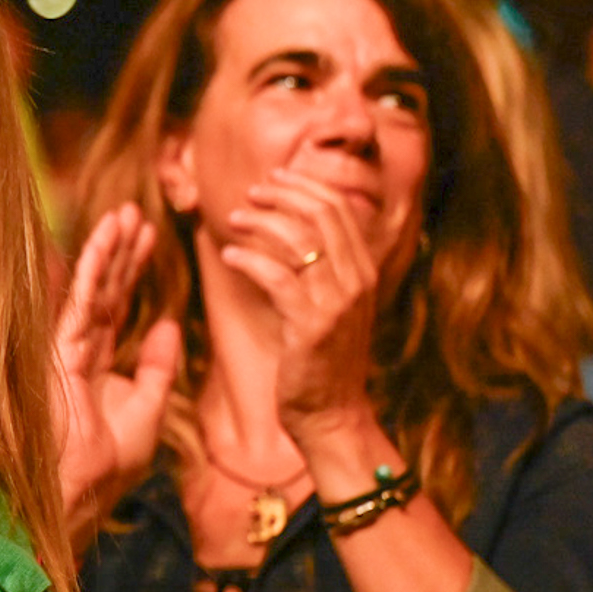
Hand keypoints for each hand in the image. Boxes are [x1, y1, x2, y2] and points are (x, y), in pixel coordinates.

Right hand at [51, 203, 180, 541]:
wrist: (77, 495)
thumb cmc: (106, 468)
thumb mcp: (146, 412)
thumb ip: (157, 369)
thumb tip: (169, 326)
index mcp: (96, 363)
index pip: (117, 307)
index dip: (133, 272)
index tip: (148, 237)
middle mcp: (77, 349)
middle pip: (106, 291)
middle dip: (122, 253)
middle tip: (137, 214)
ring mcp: (65, 348)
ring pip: (93, 289)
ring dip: (109, 250)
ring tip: (126, 215)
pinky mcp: (58, 350)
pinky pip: (80, 302)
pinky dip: (94, 270)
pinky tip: (105, 241)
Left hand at [220, 167, 385, 447]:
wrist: (332, 413)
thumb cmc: (324, 357)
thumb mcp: (332, 305)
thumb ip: (321, 266)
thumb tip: (291, 224)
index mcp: (364, 272)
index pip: (341, 210)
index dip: (305, 187)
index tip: (273, 179)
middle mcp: (357, 283)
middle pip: (322, 215)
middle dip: (282, 195)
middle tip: (249, 193)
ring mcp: (337, 304)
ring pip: (299, 239)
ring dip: (260, 221)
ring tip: (233, 219)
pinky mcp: (311, 326)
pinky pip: (277, 277)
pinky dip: (249, 259)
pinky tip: (228, 255)